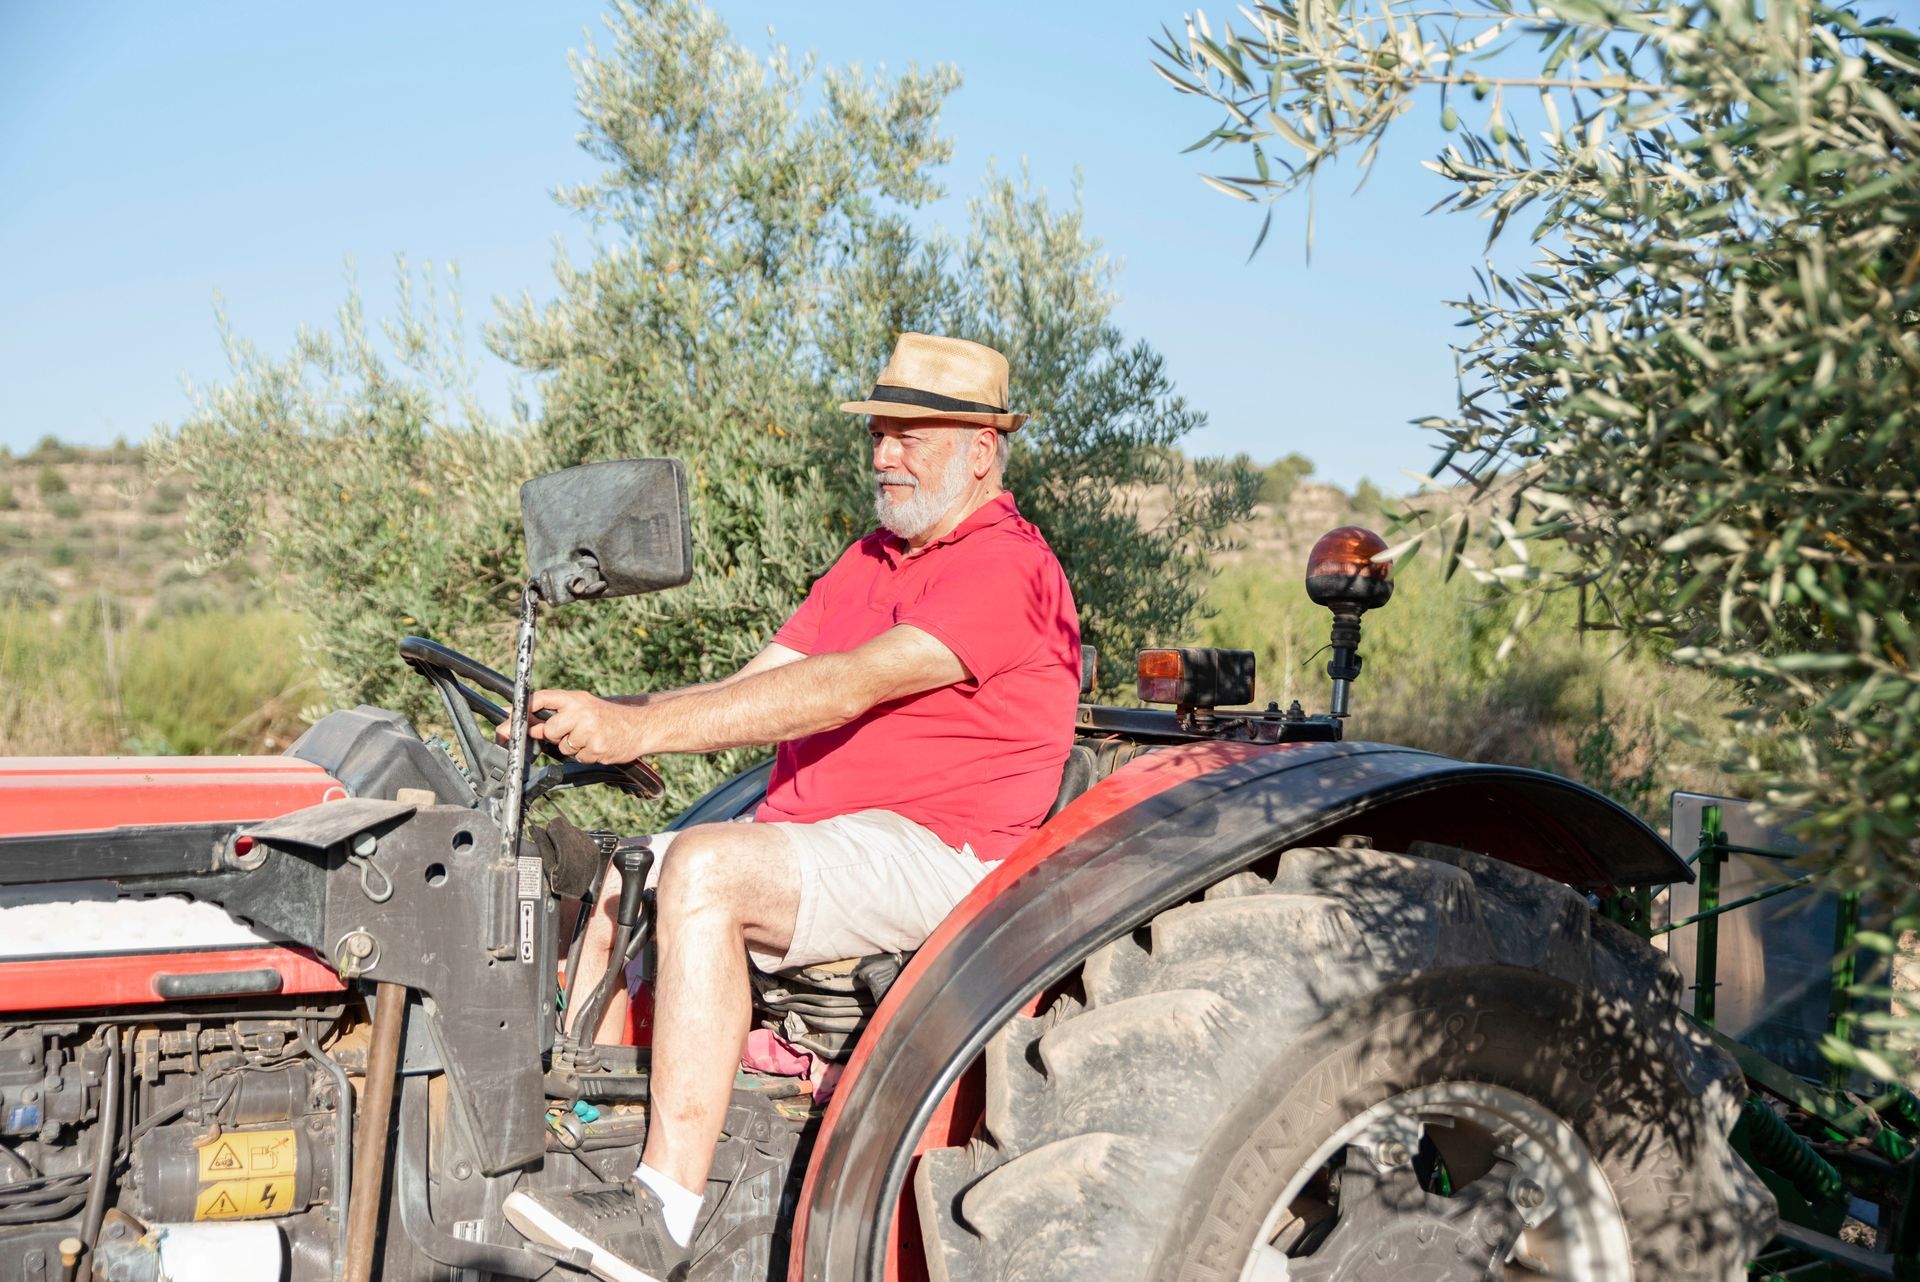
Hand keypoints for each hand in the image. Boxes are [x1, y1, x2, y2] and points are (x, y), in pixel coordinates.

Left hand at [520, 689, 647, 763]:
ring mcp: (589, 730)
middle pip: (549, 730)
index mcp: (576, 698)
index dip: (523, 710)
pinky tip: (598, 746)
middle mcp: (581, 711)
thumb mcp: (584, 706)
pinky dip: (586, 755)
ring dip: (573, 747)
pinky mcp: (596, 748)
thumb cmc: (609, 717)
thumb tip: (521, 721)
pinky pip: (578, 757)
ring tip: (591, 738)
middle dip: (556, 736)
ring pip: (563, 747)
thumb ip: (555, 712)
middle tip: (573, 732)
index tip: (509, 722)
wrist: (640, 726)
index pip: (540, 698)